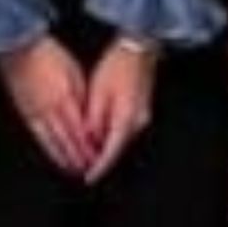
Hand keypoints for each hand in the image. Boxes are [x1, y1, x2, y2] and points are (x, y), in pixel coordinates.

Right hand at [0, 37, 97, 179]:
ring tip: (73, 168)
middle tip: (89, 168)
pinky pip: (38, 136)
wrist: (19, 48)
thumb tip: (88, 115)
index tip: (98, 156)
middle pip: (68, 140)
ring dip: (64, 157)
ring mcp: (36, 112)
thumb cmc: (48, 55)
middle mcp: (51, 109)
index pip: (81, 129)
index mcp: (65, 98)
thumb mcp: (73, 71)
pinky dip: (48, 148)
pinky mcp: (25, 112)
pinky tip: (53, 155)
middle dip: (79, 157)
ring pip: (52, 142)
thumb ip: (81, 95)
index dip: (89, 146)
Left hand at [73, 39, 159, 183]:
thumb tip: (88, 139)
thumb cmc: (116, 66)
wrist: (139, 47)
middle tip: (84, 167)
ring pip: (122, 139)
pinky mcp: (142, 109)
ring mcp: (143, 116)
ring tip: (89, 150)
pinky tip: (101, 132)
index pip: (111, 153)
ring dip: (106, 147)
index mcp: (125, 119)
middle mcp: (137, 122)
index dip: (98, 168)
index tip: (88, 178)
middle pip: (118, 149)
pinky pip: (126, 129)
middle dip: (101, 159)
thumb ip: (93, 120)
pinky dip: (113, 135)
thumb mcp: (98, 93)